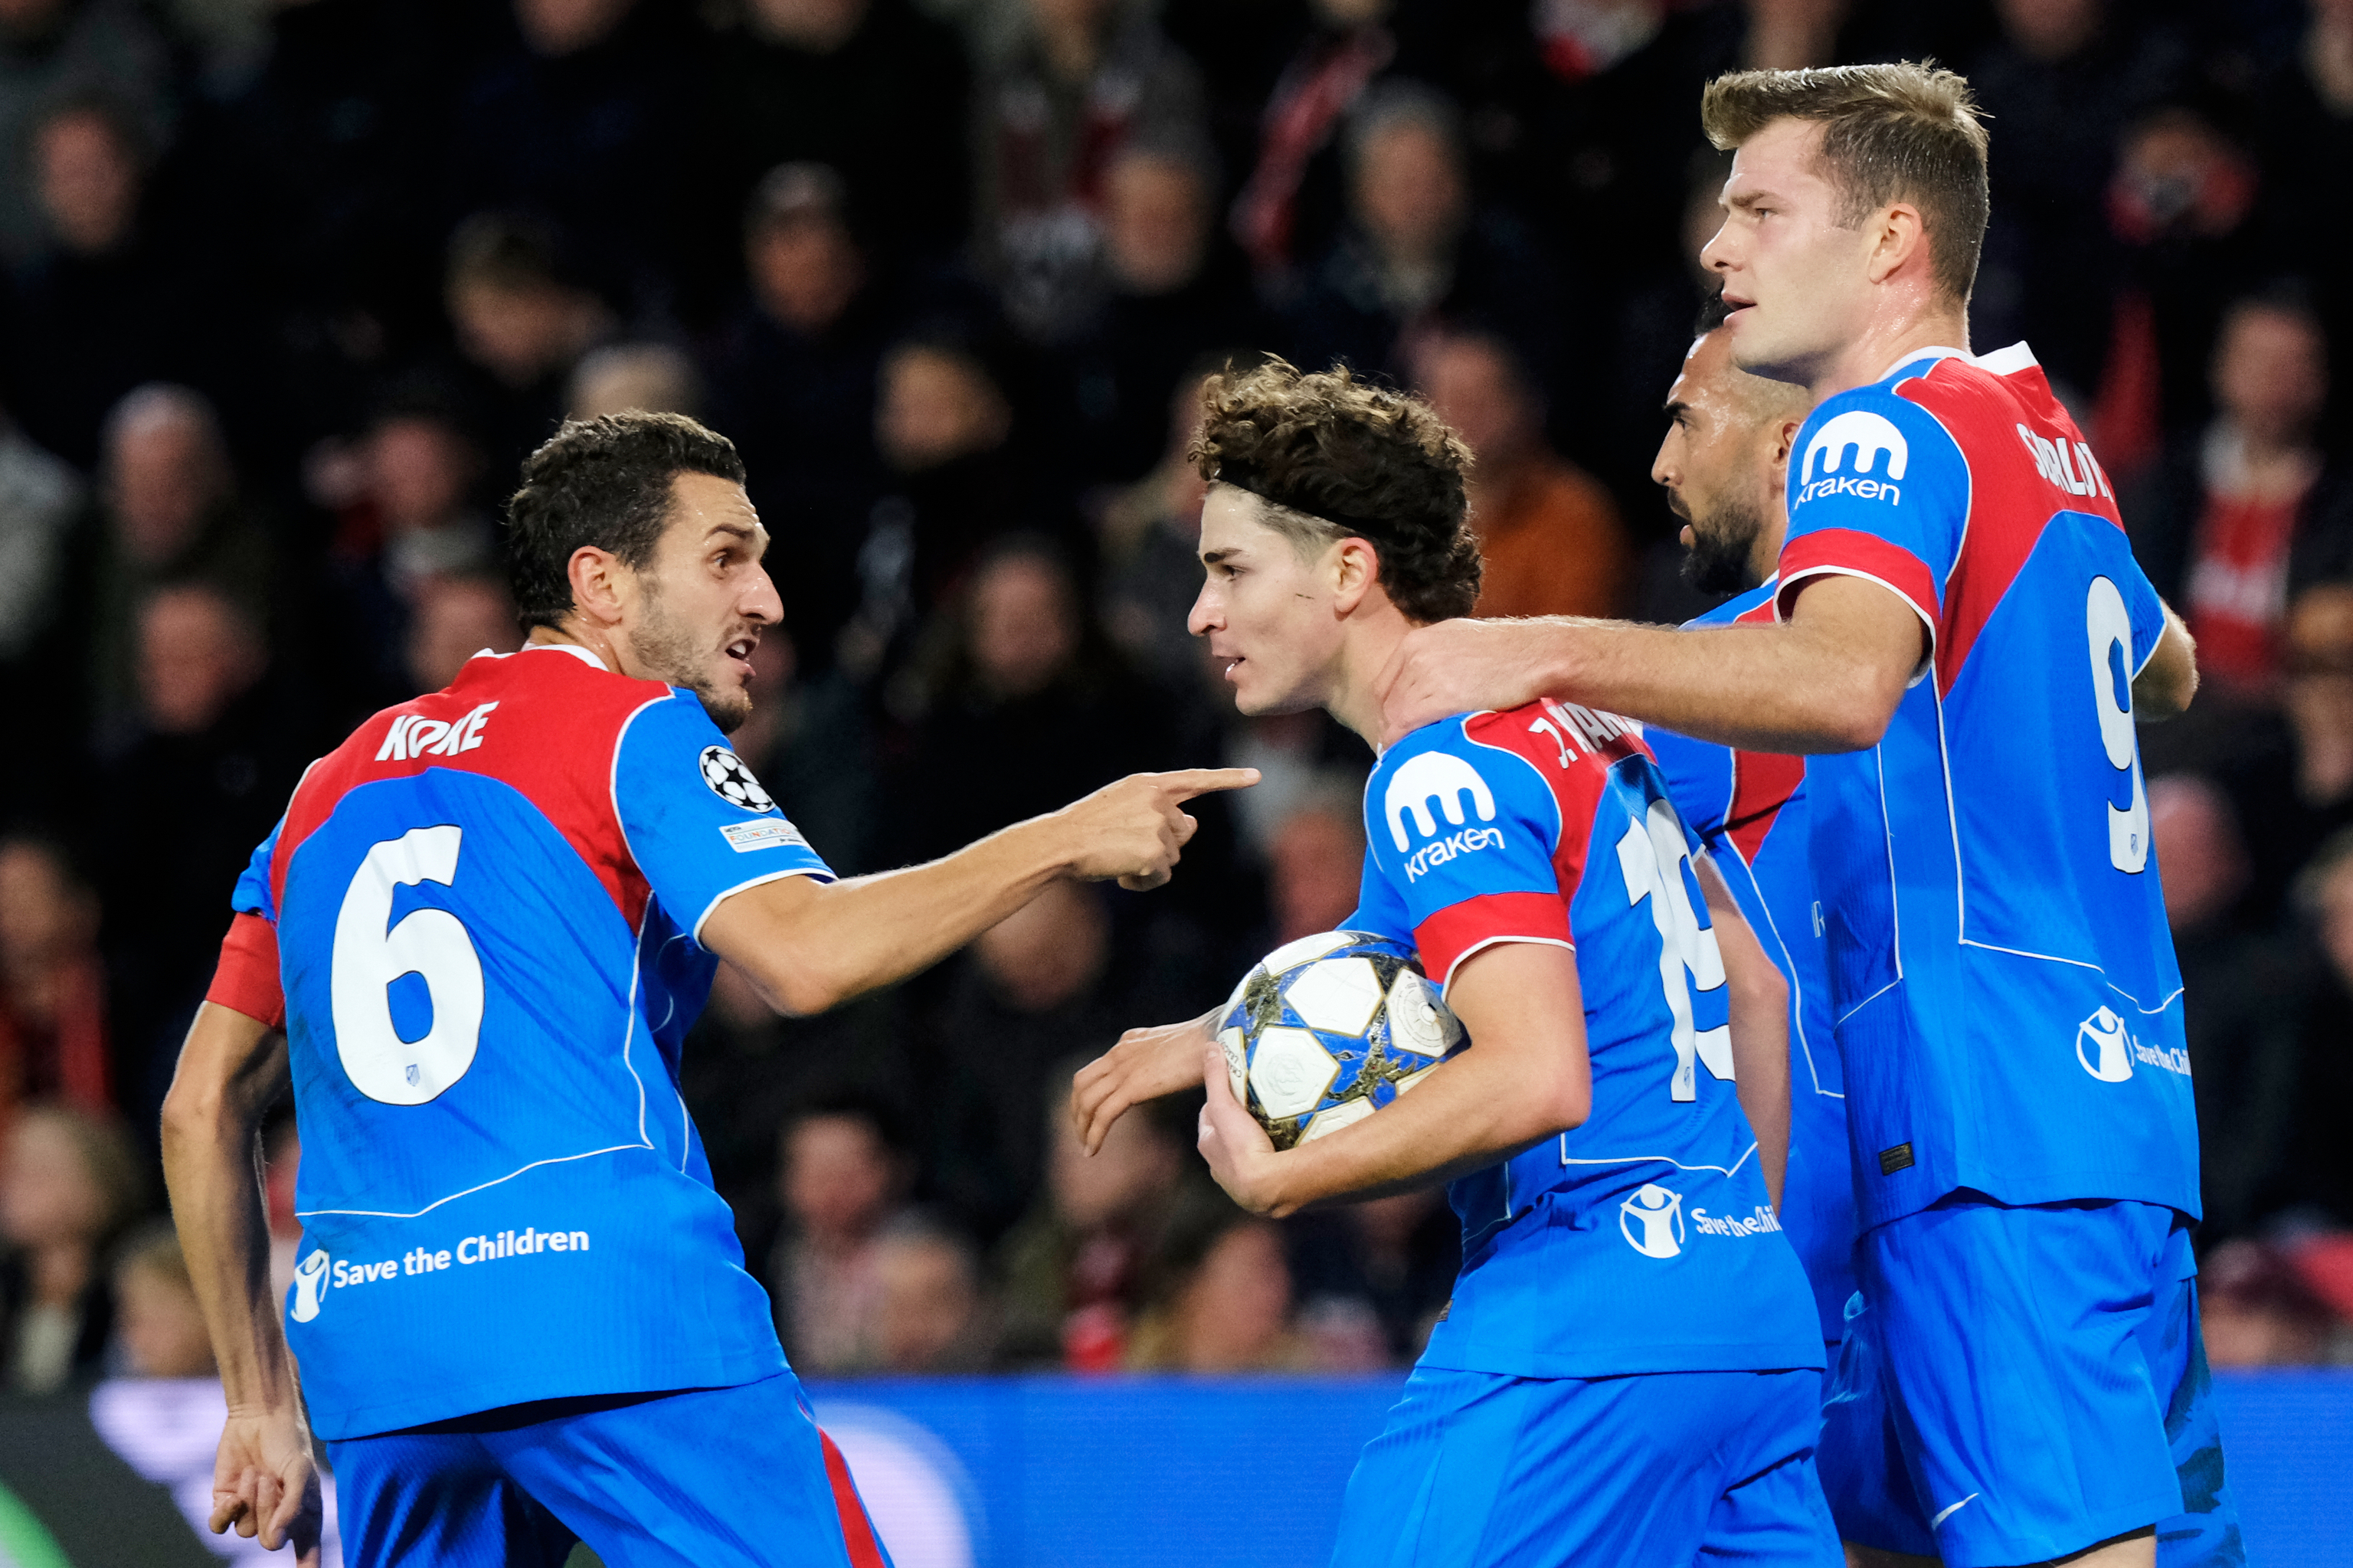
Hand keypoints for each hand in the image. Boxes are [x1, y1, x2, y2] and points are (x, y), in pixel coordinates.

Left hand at [211, 1406, 321, 1564]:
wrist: (260, 1416)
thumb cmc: (289, 1442)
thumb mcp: (300, 1472)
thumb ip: (292, 1507)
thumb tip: (276, 1540)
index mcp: (304, 1513)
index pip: (307, 1550)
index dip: (307, 1567)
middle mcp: (277, 1518)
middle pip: (270, 1541)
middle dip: (268, 1511)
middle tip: (271, 1480)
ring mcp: (251, 1512)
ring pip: (244, 1533)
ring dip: (250, 1503)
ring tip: (256, 1474)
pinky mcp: (226, 1503)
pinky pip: (219, 1526)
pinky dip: (223, 1515)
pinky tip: (230, 1498)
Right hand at [1055, 769, 1258, 890]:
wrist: (1061, 842)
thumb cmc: (1086, 827)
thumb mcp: (1122, 805)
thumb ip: (1157, 809)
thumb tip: (1193, 822)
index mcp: (1148, 784)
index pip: (1195, 779)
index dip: (1228, 779)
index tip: (1256, 776)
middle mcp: (1157, 800)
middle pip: (1184, 831)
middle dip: (1164, 844)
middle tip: (1126, 846)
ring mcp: (1157, 825)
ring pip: (1172, 856)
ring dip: (1150, 865)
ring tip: (1118, 858)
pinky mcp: (1155, 852)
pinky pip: (1162, 876)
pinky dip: (1144, 881)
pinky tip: (1122, 873)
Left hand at [1071, 1009, 1217, 1153]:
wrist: (1214, 1038)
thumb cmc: (1205, 1045)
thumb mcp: (1170, 1049)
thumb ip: (1156, 1061)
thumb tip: (1158, 1077)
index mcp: (1127, 1044)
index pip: (1095, 1069)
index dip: (1086, 1094)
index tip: (1090, 1114)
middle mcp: (1119, 1053)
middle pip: (1081, 1084)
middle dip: (1076, 1110)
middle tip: (1081, 1133)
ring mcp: (1124, 1068)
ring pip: (1087, 1101)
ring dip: (1082, 1127)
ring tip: (1086, 1147)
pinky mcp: (1133, 1085)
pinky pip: (1104, 1114)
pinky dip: (1094, 1134)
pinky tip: (1093, 1150)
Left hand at [1196, 1045, 1285, 1214]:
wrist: (1266, 1187)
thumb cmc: (1240, 1147)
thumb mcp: (1224, 1105)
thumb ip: (1216, 1077)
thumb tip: (1210, 1048)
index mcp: (1208, 1144)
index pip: (1210, 1114)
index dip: (1219, 1098)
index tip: (1233, 1087)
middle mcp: (1220, 1165)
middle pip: (1227, 1133)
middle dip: (1238, 1120)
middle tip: (1256, 1104)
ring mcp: (1240, 1178)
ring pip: (1246, 1151)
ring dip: (1255, 1139)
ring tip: (1274, 1123)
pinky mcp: (1260, 1187)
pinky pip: (1265, 1164)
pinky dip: (1271, 1154)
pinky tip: (1285, 1147)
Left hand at [1376, 619, 1568, 745]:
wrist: (1542, 655)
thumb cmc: (1514, 656)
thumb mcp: (1463, 646)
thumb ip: (1439, 664)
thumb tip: (1428, 695)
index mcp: (1418, 641)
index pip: (1384, 684)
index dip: (1389, 713)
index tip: (1397, 733)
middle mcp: (1416, 653)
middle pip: (1386, 702)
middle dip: (1392, 730)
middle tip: (1404, 753)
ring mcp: (1426, 673)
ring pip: (1395, 717)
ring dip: (1400, 741)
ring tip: (1413, 760)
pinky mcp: (1441, 695)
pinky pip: (1407, 726)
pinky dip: (1407, 744)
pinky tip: (1417, 757)